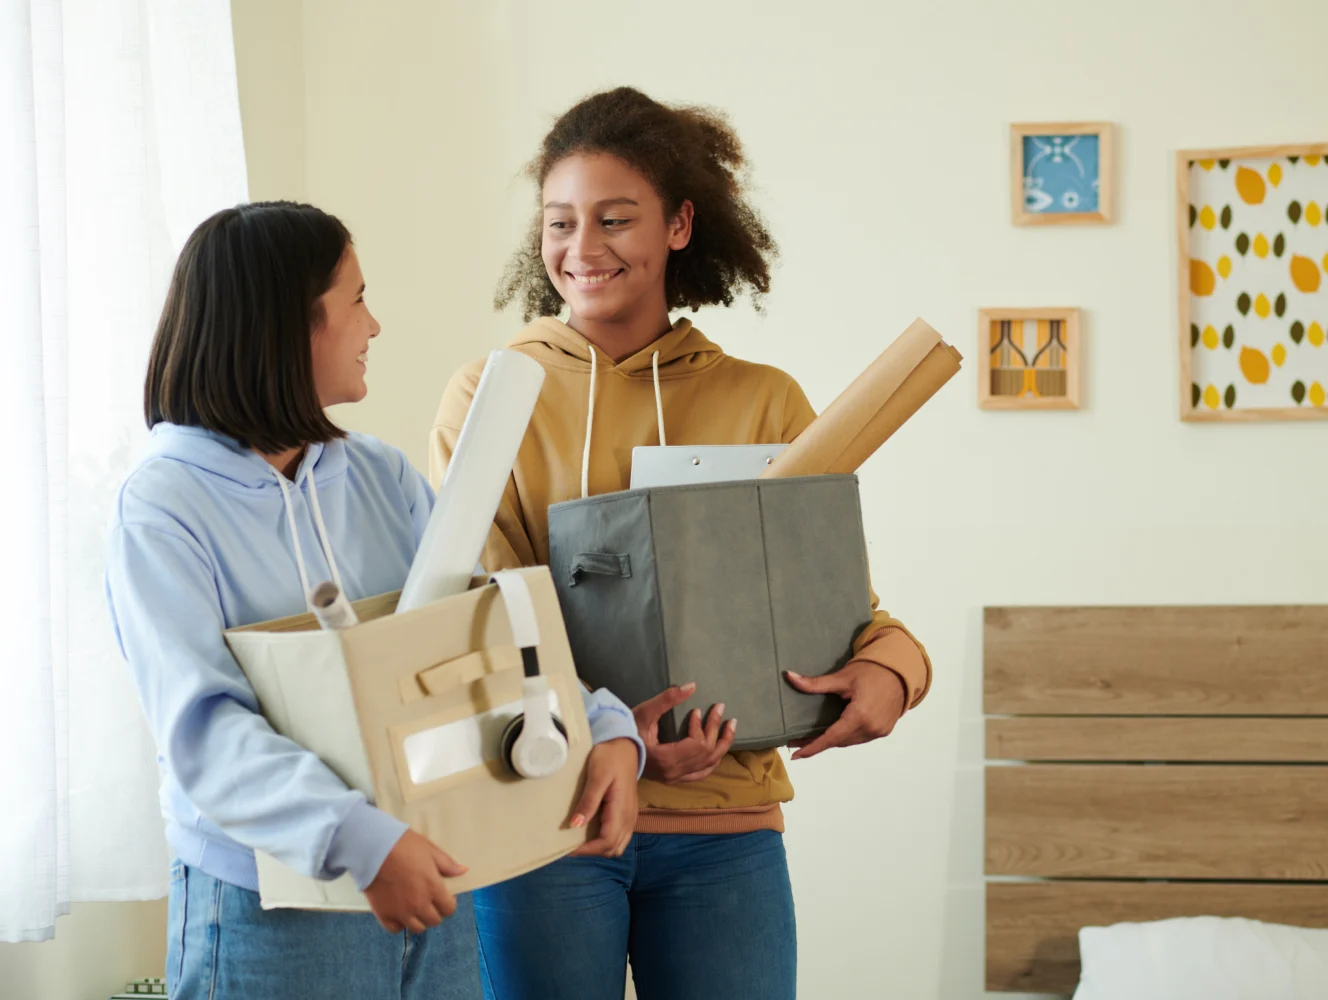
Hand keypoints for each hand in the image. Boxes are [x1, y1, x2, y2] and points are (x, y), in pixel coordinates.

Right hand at [364, 830, 465, 933]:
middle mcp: (419, 905)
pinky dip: (400, 924)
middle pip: (434, 920)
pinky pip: (396, 929)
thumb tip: (463, 871)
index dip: (448, 903)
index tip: (444, 897)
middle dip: (435, 912)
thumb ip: (448, 864)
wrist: (374, 848)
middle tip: (429, 901)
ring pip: (417, 928)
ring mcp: (401, 912)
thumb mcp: (430, 850)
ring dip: (419, 920)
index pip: (449, 909)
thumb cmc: (404, 846)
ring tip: (415, 908)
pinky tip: (399, 913)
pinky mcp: (384, 914)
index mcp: (433, 888)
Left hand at [569, 738, 639, 857]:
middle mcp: (629, 818)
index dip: (586, 850)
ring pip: (617, 845)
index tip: (566, 848)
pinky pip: (618, 836)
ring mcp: (630, 817)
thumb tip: (575, 825)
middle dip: (591, 851)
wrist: (625, 746)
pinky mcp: (628, 813)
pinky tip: (590, 832)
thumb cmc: (610, 757)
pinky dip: (604, 840)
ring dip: (599, 847)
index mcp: (622, 810)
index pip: (606, 842)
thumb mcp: (597, 776)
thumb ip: (589, 801)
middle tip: (570, 845)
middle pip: (612, 848)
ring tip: (579, 841)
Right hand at [633, 682, 735, 783]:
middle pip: (707, 753)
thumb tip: (692, 686)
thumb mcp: (645, 712)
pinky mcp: (674, 778)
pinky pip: (701, 773)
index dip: (701, 726)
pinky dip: (713, 760)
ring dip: (722, 745)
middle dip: (716, 729)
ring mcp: (675, 778)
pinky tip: (719, 749)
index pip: (697, 745)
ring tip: (730, 726)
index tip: (696, 710)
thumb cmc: (626, 731)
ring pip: (709, 765)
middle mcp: (674, 773)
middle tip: (720, 708)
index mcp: (667, 760)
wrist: (612, 753)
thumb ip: (668, 699)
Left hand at [784, 662, 906, 759]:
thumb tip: (790, 677)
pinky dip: (846, 736)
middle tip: (798, 740)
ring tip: (813, 737)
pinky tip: (835, 731)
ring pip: (849, 741)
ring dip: (833, 740)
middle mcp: (871, 728)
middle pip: (839, 741)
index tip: (796, 755)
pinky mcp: (883, 730)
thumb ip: (815, 683)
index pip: (831, 737)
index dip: (812, 747)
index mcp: (860, 716)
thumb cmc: (873, 671)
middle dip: (818, 743)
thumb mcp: (843, 677)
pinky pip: (860, 738)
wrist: (900, 671)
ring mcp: (878, 731)